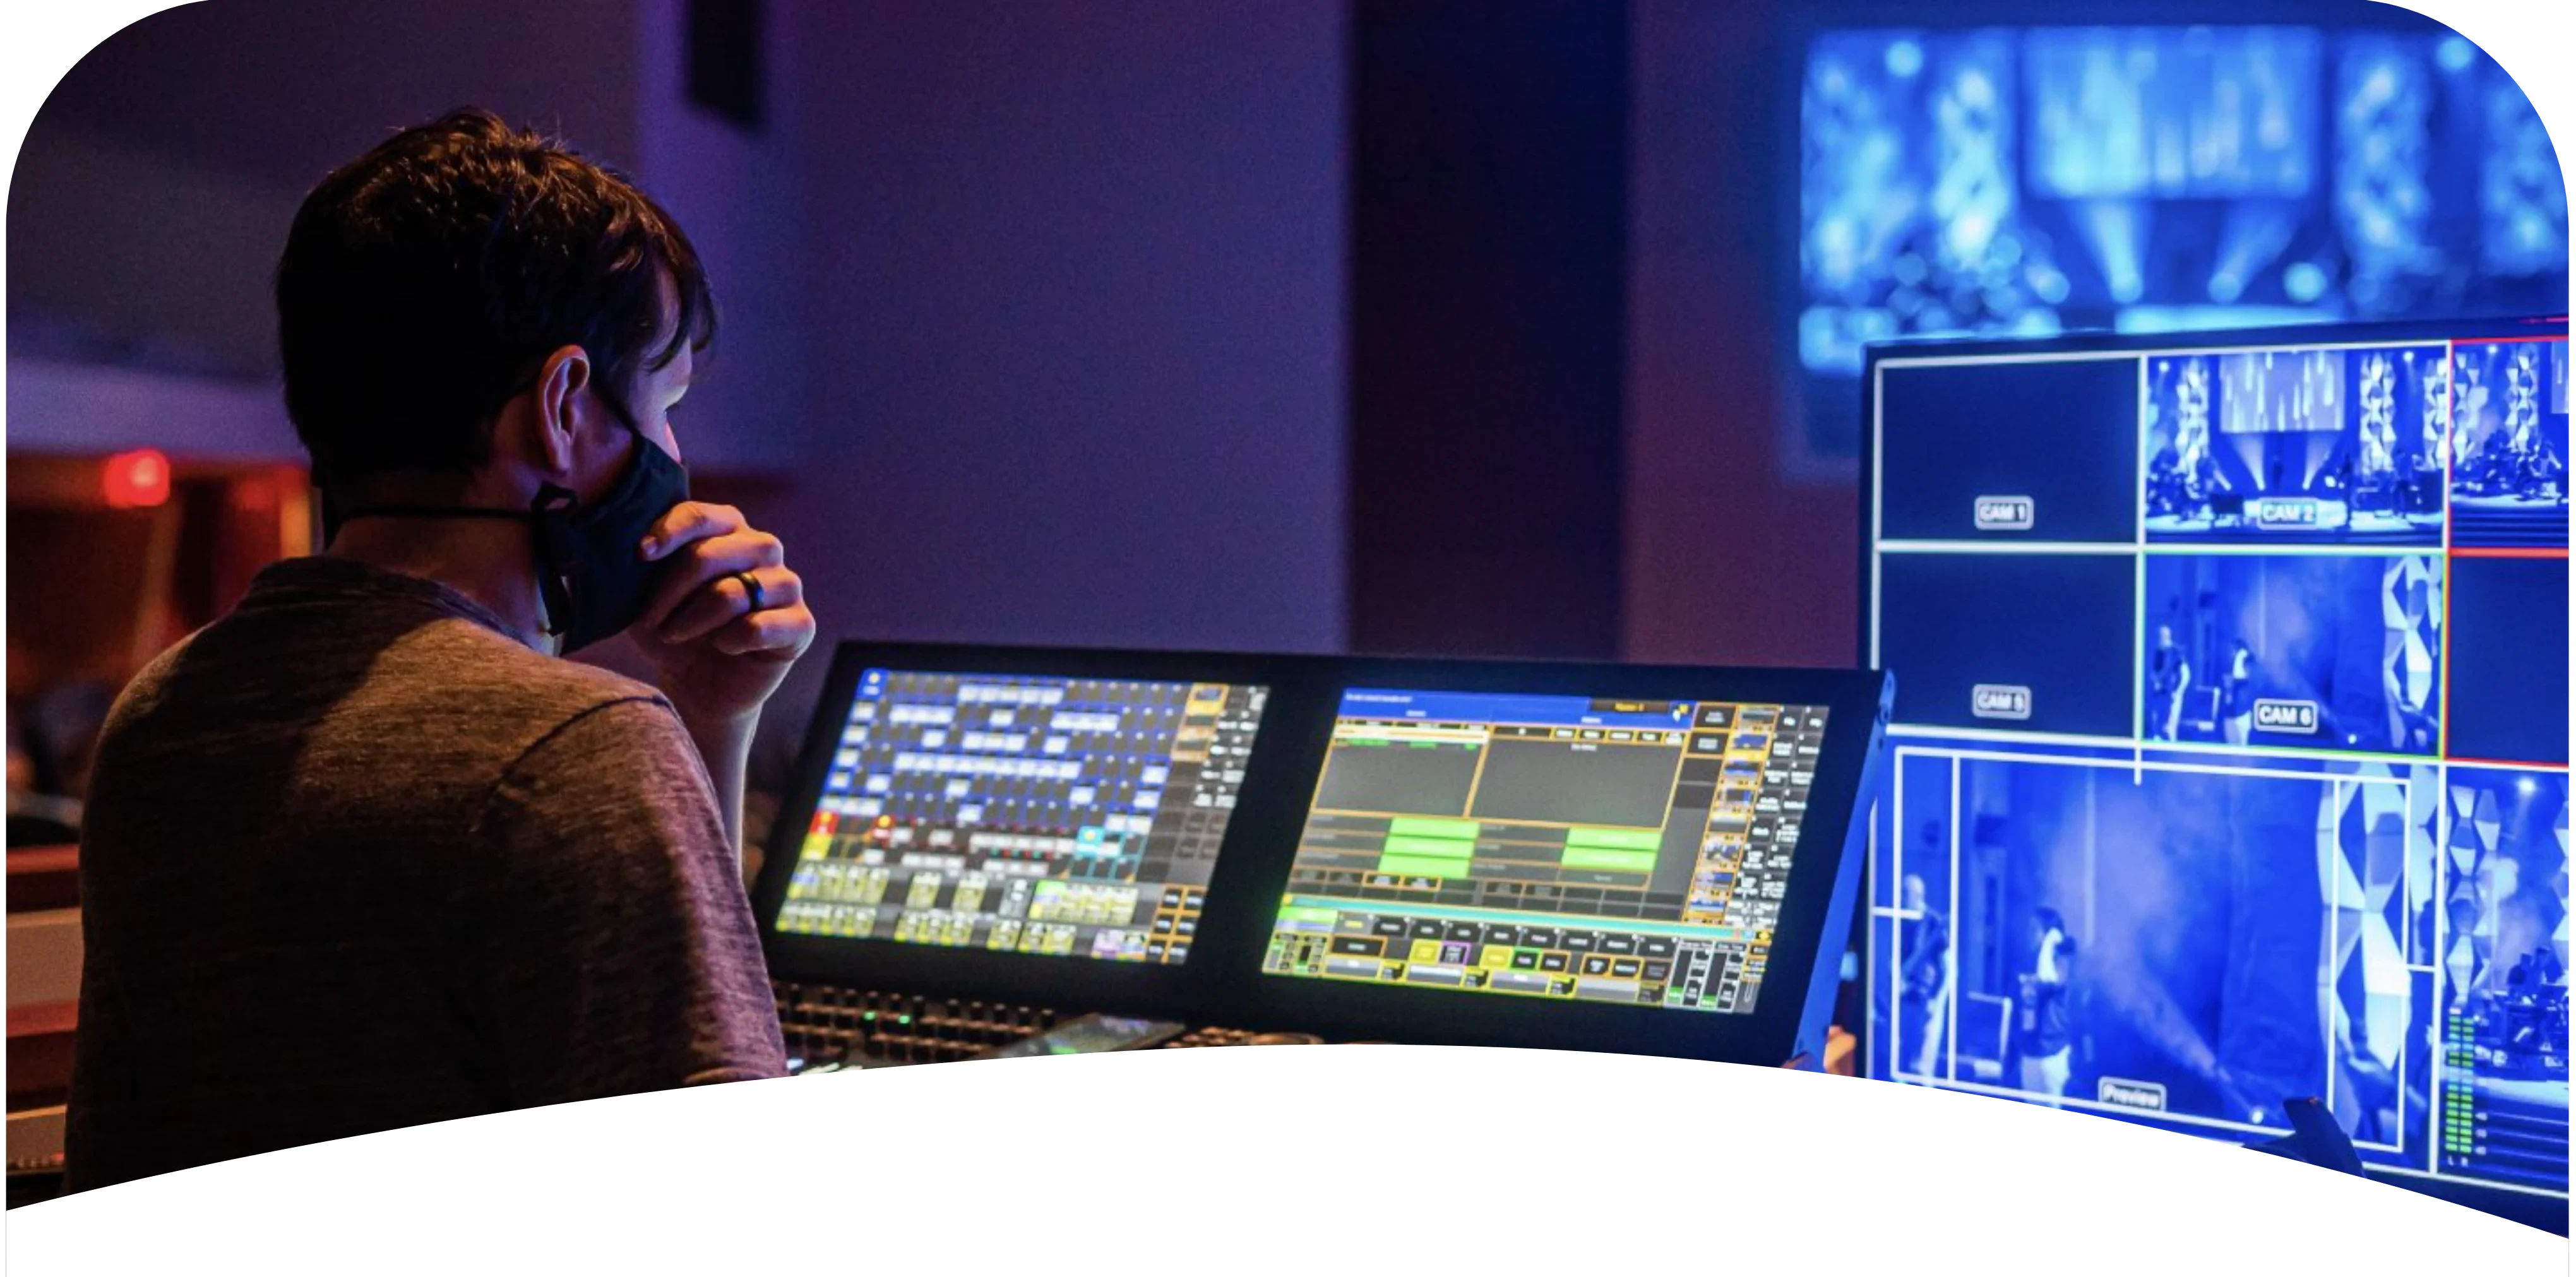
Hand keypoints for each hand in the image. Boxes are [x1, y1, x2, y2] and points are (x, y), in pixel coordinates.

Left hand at [628, 502, 816, 727]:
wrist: (701, 686)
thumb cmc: (673, 630)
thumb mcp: (648, 595)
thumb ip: (645, 566)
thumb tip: (629, 546)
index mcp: (728, 529)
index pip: (700, 516)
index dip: (668, 532)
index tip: (640, 554)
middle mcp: (763, 548)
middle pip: (710, 554)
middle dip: (669, 592)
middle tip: (650, 620)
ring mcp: (786, 585)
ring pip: (731, 593)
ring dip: (691, 620)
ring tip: (674, 636)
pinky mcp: (801, 624)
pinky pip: (759, 627)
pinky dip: (730, 642)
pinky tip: (723, 648)